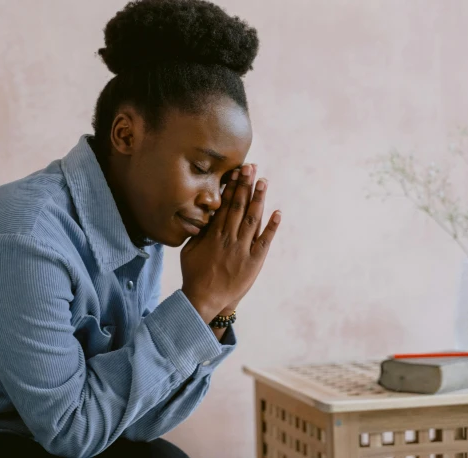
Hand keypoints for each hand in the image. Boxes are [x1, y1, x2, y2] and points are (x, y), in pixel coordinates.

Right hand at [180, 164, 280, 322]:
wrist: (205, 298)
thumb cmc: (194, 273)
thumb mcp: (190, 249)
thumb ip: (199, 231)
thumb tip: (203, 214)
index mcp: (214, 233)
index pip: (225, 204)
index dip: (232, 187)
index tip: (237, 172)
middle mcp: (229, 237)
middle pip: (239, 206)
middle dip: (246, 185)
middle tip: (251, 168)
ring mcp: (243, 249)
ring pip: (253, 219)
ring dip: (259, 199)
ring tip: (264, 181)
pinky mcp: (254, 261)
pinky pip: (265, 240)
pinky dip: (272, 226)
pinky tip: (277, 212)